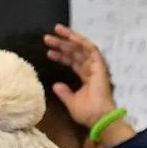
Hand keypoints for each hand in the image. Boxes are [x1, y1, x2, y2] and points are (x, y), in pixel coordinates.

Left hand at [42, 24, 130, 140]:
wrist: (98, 117)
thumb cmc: (87, 113)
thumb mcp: (71, 102)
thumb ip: (64, 92)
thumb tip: (55, 85)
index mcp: (87, 78)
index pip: (73, 62)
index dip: (61, 56)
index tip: (48, 52)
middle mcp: (92, 70)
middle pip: (75, 53)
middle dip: (61, 44)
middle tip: (47, 38)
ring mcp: (96, 67)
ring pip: (81, 48)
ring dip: (69, 38)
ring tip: (55, 30)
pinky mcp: (100, 65)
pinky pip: (90, 49)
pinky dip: (80, 41)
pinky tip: (69, 36)